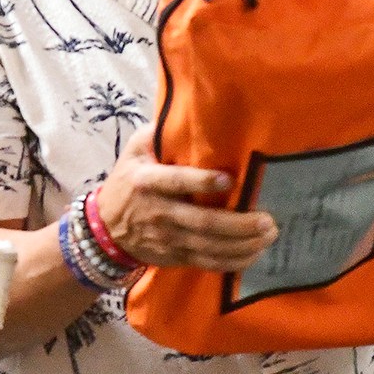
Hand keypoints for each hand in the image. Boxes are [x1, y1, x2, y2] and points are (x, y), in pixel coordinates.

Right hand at [94, 134, 277, 271]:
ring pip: (210, 247)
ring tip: (269, 234)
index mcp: (147, 182)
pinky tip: (255, 253)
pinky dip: (234, 262)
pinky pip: (208, 263)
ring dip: (244, 244)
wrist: (104, 230)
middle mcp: (158, 213)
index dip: (203, 182)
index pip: (176, 181)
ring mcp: (167, 239)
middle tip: (268, 219)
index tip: (230, 178)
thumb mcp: (134, 150)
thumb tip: (192, 110)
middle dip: (239, 224)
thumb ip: (158, 133)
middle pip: (203, 222)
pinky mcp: (174, 257)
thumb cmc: (127, 181)